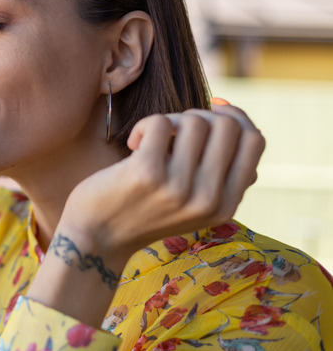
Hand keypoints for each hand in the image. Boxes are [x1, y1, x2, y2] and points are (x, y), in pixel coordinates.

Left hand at [60, 102, 265, 267]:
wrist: (95, 239)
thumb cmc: (142, 210)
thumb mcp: (191, 203)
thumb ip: (218, 173)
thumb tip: (233, 116)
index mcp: (225, 206)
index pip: (254, 141)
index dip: (236, 117)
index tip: (211, 111)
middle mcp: (208, 199)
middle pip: (228, 125)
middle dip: (199, 116)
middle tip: (173, 131)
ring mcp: (178, 188)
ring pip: (194, 121)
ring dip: (169, 120)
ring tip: (149, 140)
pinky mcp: (147, 173)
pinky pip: (160, 122)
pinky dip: (143, 125)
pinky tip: (132, 144)